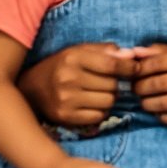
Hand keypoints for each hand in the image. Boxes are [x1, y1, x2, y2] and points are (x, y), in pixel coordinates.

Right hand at [19, 43, 135, 126]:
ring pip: (108, 102)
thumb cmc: (61, 66)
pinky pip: (99, 116)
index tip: (135, 69)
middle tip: (108, 82)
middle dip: (116, 84)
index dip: (128, 68)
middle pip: (112, 85)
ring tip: (100, 92)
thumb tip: (131, 55)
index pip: (111, 65)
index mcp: (73, 58)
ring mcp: (66, 99)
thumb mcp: (79, 51)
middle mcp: (68, 78)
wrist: (31, 88)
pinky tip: (91, 104)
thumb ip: (105, 51)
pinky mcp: (66, 116)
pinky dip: (100, 111)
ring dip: (110, 98)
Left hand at [130, 44, 166, 126]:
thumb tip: (133, 52)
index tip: (131, 73)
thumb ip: (160, 51)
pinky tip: (158, 111)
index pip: (157, 63)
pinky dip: (161, 116)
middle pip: (158, 84)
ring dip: (147, 104)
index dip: (139, 69)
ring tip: (143, 101)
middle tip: (134, 89)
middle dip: (139, 88)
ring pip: (163, 104)